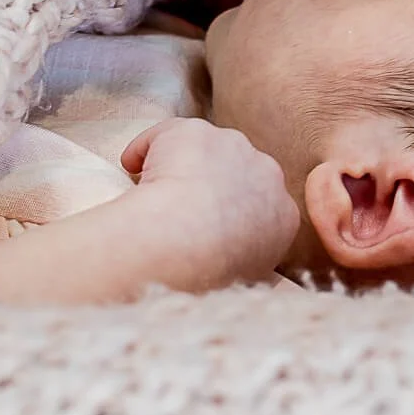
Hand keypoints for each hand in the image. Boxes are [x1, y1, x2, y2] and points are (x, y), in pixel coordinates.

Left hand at [120, 118, 299, 286]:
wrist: (190, 242)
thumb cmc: (213, 272)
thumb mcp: (250, 283)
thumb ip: (255, 270)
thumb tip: (253, 278)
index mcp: (284, 214)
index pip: (263, 204)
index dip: (234, 212)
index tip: (209, 227)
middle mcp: (266, 172)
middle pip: (238, 170)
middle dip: (212, 182)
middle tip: (181, 207)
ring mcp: (232, 146)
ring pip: (203, 149)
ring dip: (179, 165)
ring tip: (153, 191)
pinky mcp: (195, 131)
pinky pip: (164, 137)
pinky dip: (145, 150)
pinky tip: (129, 169)